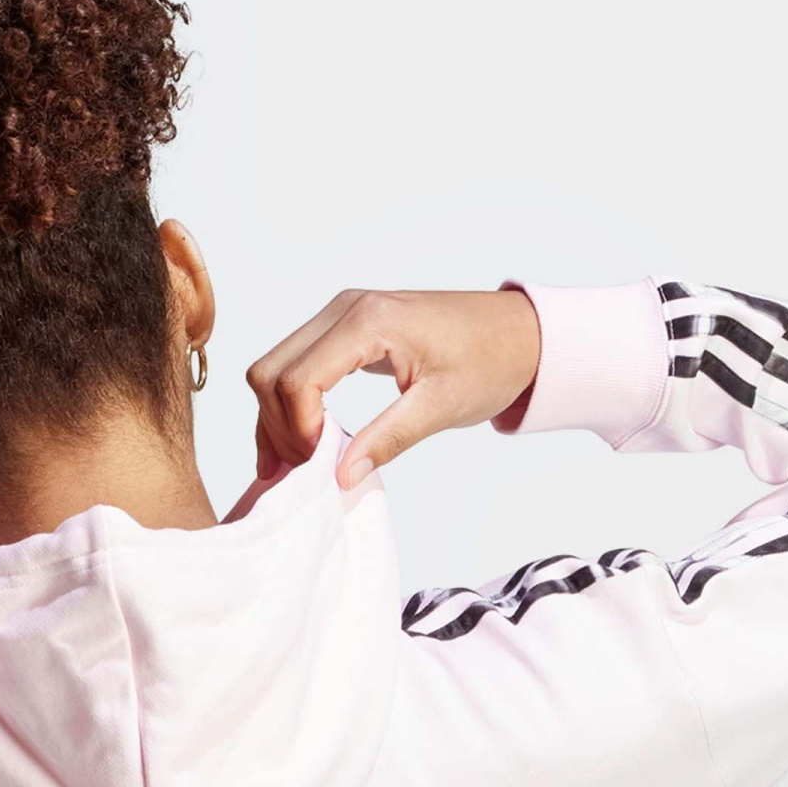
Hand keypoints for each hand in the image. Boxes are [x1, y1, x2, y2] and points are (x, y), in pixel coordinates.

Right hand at [244, 288, 542, 488]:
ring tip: (300, 466)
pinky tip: (306, 443)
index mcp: (368, 321)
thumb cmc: (489, 362)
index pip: (297, 380)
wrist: (518, 334)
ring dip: (276, 419)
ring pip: (274, 369)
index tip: (322, 466)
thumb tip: (339, 477)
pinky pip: (295, 366)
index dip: (298, 432)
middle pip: (270, 371)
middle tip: (303, 473)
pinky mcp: (343, 328)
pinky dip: (290, 406)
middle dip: (276, 428)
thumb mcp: (440, 407)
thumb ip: (386, 439)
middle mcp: (344, 309)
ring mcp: (340, 315)